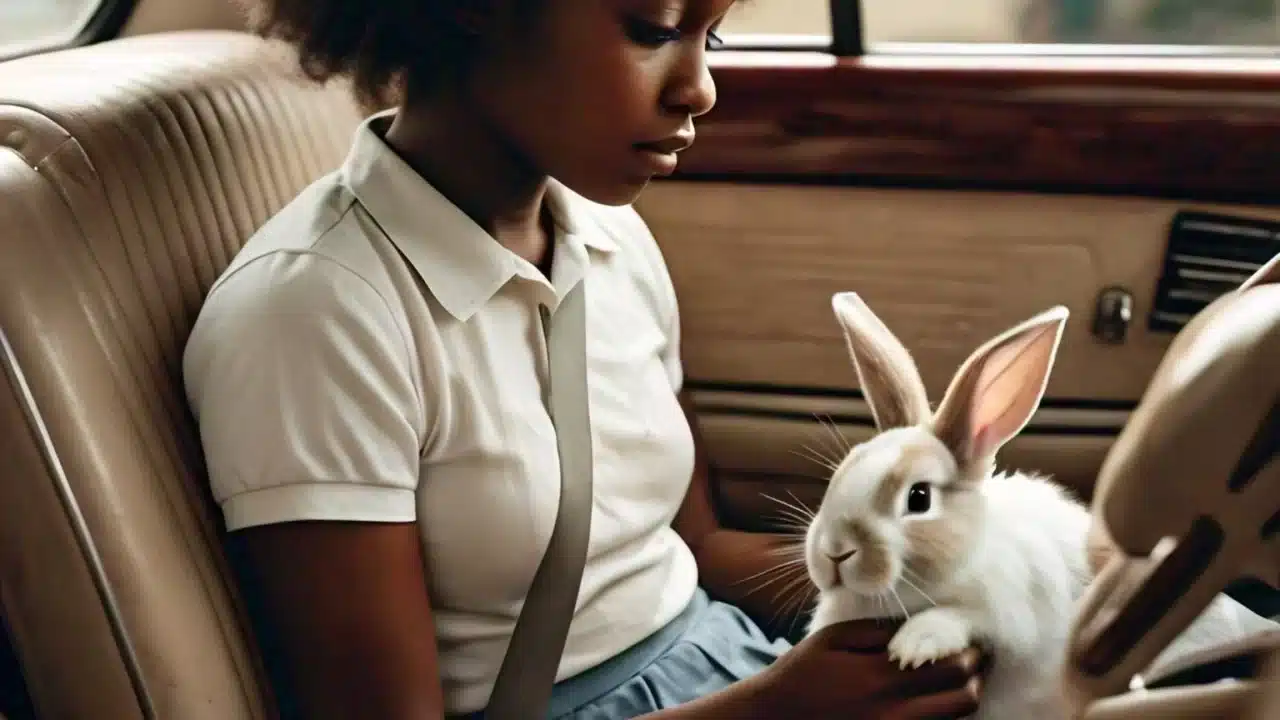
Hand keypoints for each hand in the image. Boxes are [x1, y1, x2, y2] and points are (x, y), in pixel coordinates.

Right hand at [751, 618, 986, 718]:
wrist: (774, 716)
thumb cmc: (802, 672)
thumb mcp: (833, 638)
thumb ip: (876, 631)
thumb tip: (917, 625)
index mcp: (881, 675)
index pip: (950, 665)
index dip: (971, 652)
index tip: (972, 642)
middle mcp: (893, 709)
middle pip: (963, 696)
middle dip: (976, 674)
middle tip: (976, 660)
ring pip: (954, 719)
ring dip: (964, 698)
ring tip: (961, 681)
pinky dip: (943, 718)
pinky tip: (936, 702)